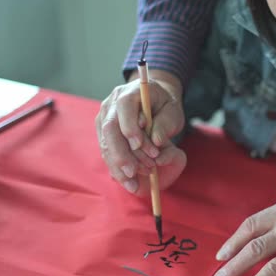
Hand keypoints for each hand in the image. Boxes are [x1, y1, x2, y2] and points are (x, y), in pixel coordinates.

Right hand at [95, 70, 186, 195]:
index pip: (124, 107)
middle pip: (110, 128)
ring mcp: (104, 118)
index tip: (139, 145)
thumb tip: (156, 141)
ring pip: (105, 143)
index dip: (129, 126)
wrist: (154, 102)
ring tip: (133, 183)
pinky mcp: (102, 132)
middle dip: (120, 153)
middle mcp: (112, 104)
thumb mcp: (172, 112)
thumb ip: (165, 123)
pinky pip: (106, 152)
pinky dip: (117, 168)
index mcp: (130, 92)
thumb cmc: (165, 106)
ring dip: (118, 165)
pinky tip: (127, 182)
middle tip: (133, 172)